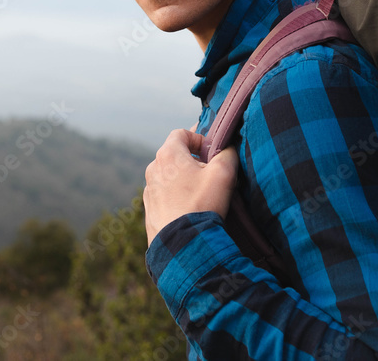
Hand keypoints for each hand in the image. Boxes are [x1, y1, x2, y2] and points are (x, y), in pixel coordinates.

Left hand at [143, 129, 238, 245]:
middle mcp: (153, 169)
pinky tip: (191, 209)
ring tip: (202, 194)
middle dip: (193, 160)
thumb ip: (227, 153)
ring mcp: (149, 190)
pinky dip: (176, 196)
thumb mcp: (223, 173)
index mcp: (168, 155)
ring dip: (184, 179)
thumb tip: (228, 148)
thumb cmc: (202, 204)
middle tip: (211, 173)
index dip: (198, 138)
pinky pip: (164, 195)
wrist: (183, 245)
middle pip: (174, 155)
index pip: (181, 133)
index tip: (211, 151)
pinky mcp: (150, 209)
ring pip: (169, 176)